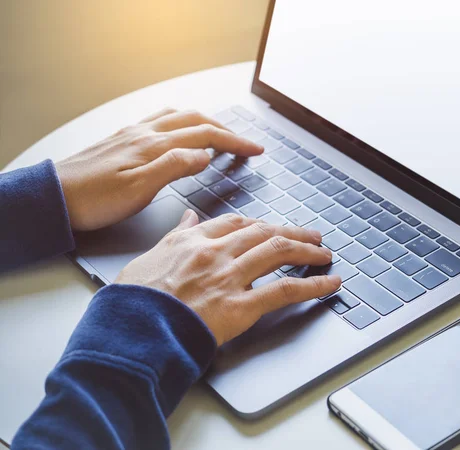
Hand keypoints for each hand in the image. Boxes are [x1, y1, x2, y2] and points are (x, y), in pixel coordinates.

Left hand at [55, 108, 262, 230]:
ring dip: (205, 122)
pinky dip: (181, 122)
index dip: (235, 141)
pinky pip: (161, 120)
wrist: (56, 196)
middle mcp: (146, 133)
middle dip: (227, 130)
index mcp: (155, 145)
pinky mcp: (124, 139)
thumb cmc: (95, 198)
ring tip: (220, 134)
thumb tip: (205, 154)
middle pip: (196, 120)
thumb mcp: (139, 189)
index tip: (256, 150)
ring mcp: (135, 134)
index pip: (206, 135)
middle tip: (246, 144)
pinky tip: (180, 132)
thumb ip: (174, 167)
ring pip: (179, 117)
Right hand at [115, 212, 341, 345]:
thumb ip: (174, 236)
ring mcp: (230, 277)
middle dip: (293, 232)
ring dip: (307, 250)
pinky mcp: (240, 305)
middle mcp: (216, 252)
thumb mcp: (149, 257)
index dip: (261, 224)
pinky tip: (329, 283)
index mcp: (194, 241)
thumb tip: (187, 219)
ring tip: (324, 253)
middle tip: (312, 235)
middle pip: (265, 232)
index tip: (273, 227)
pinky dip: (312, 285)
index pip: (237, 223)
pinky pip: (284, 290)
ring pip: (278, 252)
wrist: (130, 330)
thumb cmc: (134, 300)